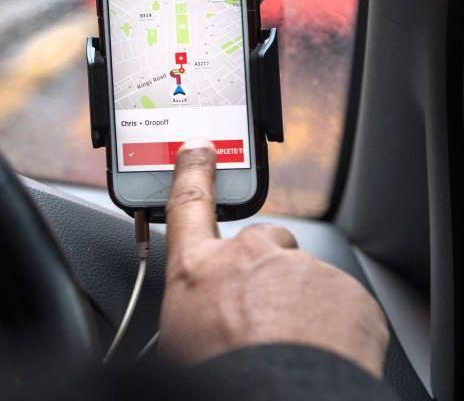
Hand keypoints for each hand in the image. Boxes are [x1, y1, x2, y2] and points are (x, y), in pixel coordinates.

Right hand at [157, 139, 389, 377]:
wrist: (279, 398)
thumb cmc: (221, 375)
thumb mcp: (178, 338)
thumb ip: (192, 305)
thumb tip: (198, 316)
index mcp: (198, 270)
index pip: (189, 203)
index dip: (194, 171)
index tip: (200, 149)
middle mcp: (248, 257)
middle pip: (260, 241)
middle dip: (264, 267)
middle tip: (261, 312)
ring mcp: (300, 270)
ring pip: (304, 278)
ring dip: (299, 303)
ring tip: (291, 345)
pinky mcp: (346, 291)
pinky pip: (341, 304)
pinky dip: (335, 325)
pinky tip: (320, 352)